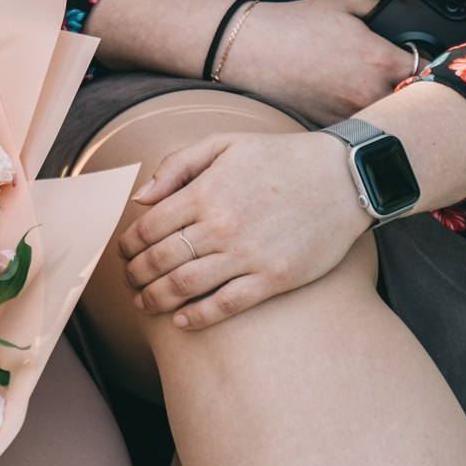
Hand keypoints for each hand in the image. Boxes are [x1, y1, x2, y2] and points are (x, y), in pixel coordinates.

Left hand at [118, 129, 369, 327]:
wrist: (343, 178)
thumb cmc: (280, 159)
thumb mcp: (224, 144)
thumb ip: (177, 165)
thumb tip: (140, 197)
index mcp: (206, 191)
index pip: (149, 226)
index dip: (128, 244)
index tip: (122, 253)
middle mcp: (222, 225)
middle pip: (161, 260)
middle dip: (136, 275)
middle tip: (128, 282)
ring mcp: (248, 255)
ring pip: (185, 286)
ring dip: (156, 299)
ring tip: (144, 304)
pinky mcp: (273, 279)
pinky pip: (225, 305)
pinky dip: (197, 317)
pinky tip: (181, 321)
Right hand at [215, 0, 418, 127]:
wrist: (252, 49)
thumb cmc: (296, 24)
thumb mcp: (346, 4)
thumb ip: (382, 9)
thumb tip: (401, 17)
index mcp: (381, 59)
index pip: (431, 72)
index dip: (433, 67)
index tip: (424, 63)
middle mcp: (371, 93)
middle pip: (415, 103)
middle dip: (416, 93)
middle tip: (409, 83)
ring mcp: (352, 115)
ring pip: (390, 121)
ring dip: (391, 110)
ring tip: (380, 95)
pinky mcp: (332, 127)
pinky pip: (361, 128)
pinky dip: (363, 121)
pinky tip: (352, 106)